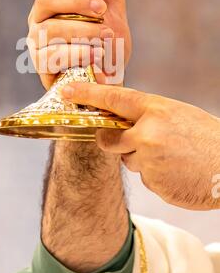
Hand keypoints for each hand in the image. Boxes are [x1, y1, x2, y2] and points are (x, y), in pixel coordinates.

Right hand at [19, 0, 131, 88]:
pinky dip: (78, 54)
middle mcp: (39, 18)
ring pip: (52, 28)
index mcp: (53, 0)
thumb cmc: (107, 43)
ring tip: (106, 38)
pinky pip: (54, 55)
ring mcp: (37, 42)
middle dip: (76, 1)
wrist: (109, 78)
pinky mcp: (41, 65)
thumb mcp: (113, 9)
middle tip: (101, 10)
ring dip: (83, 31)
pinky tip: (96, 56)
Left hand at [61, 82, 219, 210]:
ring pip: (129, 160)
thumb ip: (148, 115)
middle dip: (112, 142)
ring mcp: (149, 159)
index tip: (66, 91)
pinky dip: (157, 176)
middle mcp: (147, 132)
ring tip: (173, 158)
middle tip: (132, 142)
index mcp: (156, 109)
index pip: (114, 98)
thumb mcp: (177, 115)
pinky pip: (145, 178)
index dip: (88, 94)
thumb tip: (122, 118)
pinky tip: (177, 172)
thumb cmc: (206, 138)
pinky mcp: (154, 182)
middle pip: (109, 139)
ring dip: (144, 160)